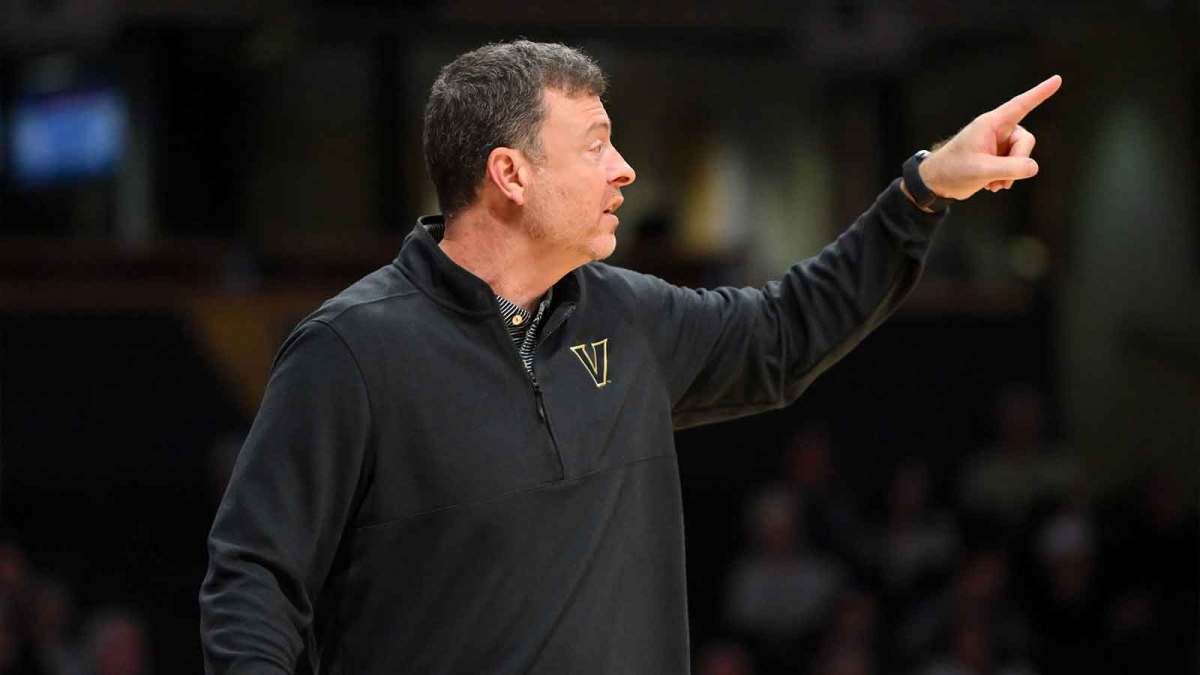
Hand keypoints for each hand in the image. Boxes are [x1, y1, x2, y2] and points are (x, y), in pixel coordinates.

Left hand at [918, 75, 1061, 199]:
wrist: (937, 183)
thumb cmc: (952, 170)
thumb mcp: (981, 171)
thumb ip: (1009, 169)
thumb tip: (1033, 167)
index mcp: (991, 124)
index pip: (1020, 105)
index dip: (1040, 93)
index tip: (1057, 79)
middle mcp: (997, 131)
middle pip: (1026, 141)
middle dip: (1018, 162)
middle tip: (1001, 179)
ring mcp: (998, 144)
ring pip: (1022, 156)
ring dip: (1011, 174)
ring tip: (992, 184)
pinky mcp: (998, 157)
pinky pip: (1016, 166)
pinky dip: (1006, 178)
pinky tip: (991, 185)